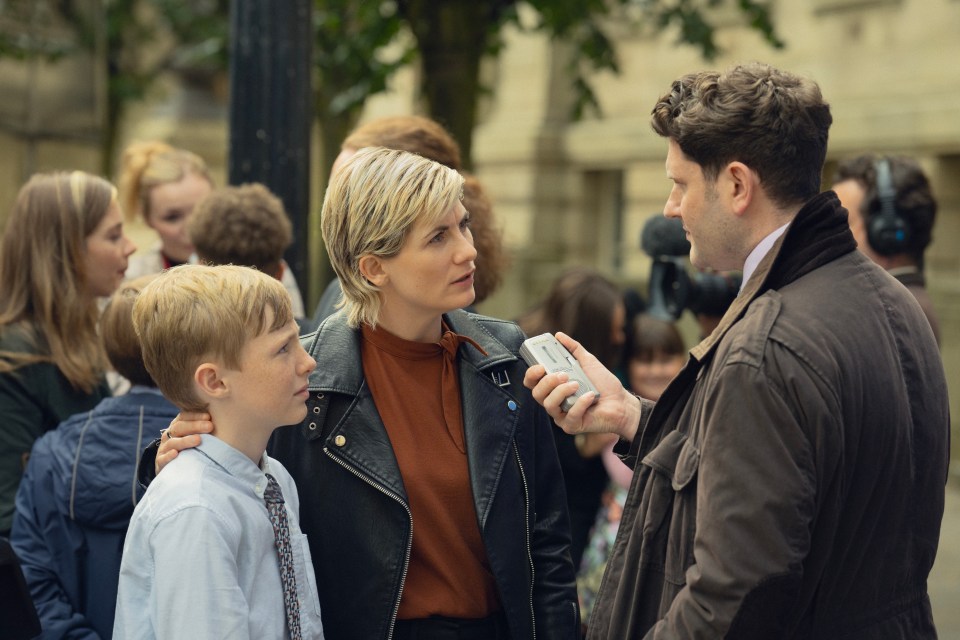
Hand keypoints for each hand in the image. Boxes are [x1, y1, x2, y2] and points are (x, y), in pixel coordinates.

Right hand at [156, 412, 212, 474]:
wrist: (173, 468)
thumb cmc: (190, 448)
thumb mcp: (194, 435)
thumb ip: (204, 427)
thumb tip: (223, 416)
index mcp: (177, 426)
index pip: (184, 416)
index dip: (196, 415)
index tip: (209, 416)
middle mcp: (169, 435)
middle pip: (179, 428)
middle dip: (195, 426)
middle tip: (210, 427)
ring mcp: (164, 448)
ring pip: (173, 442)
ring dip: (185, 441)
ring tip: (198, 440)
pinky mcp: (160, 462)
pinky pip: (163, 458)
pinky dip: (169, 456)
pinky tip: (176, 454)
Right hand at [523, 332, 640, 441]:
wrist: (622, 402)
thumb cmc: (604, 384)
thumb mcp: (588, 362)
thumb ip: (573, 349)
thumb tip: (559, 335)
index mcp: (554, 387)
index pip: (532, 382)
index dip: (531, 374)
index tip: (540, 366)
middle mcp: (554, 401)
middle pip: (536, 394)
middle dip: (547, 382)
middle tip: (563, 375)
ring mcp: (561, 415)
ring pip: (548, 405)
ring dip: (561, 392)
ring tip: (577, 384)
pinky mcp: (571, 425)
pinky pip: (569, 416)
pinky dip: (580, 404)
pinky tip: (590, 396)